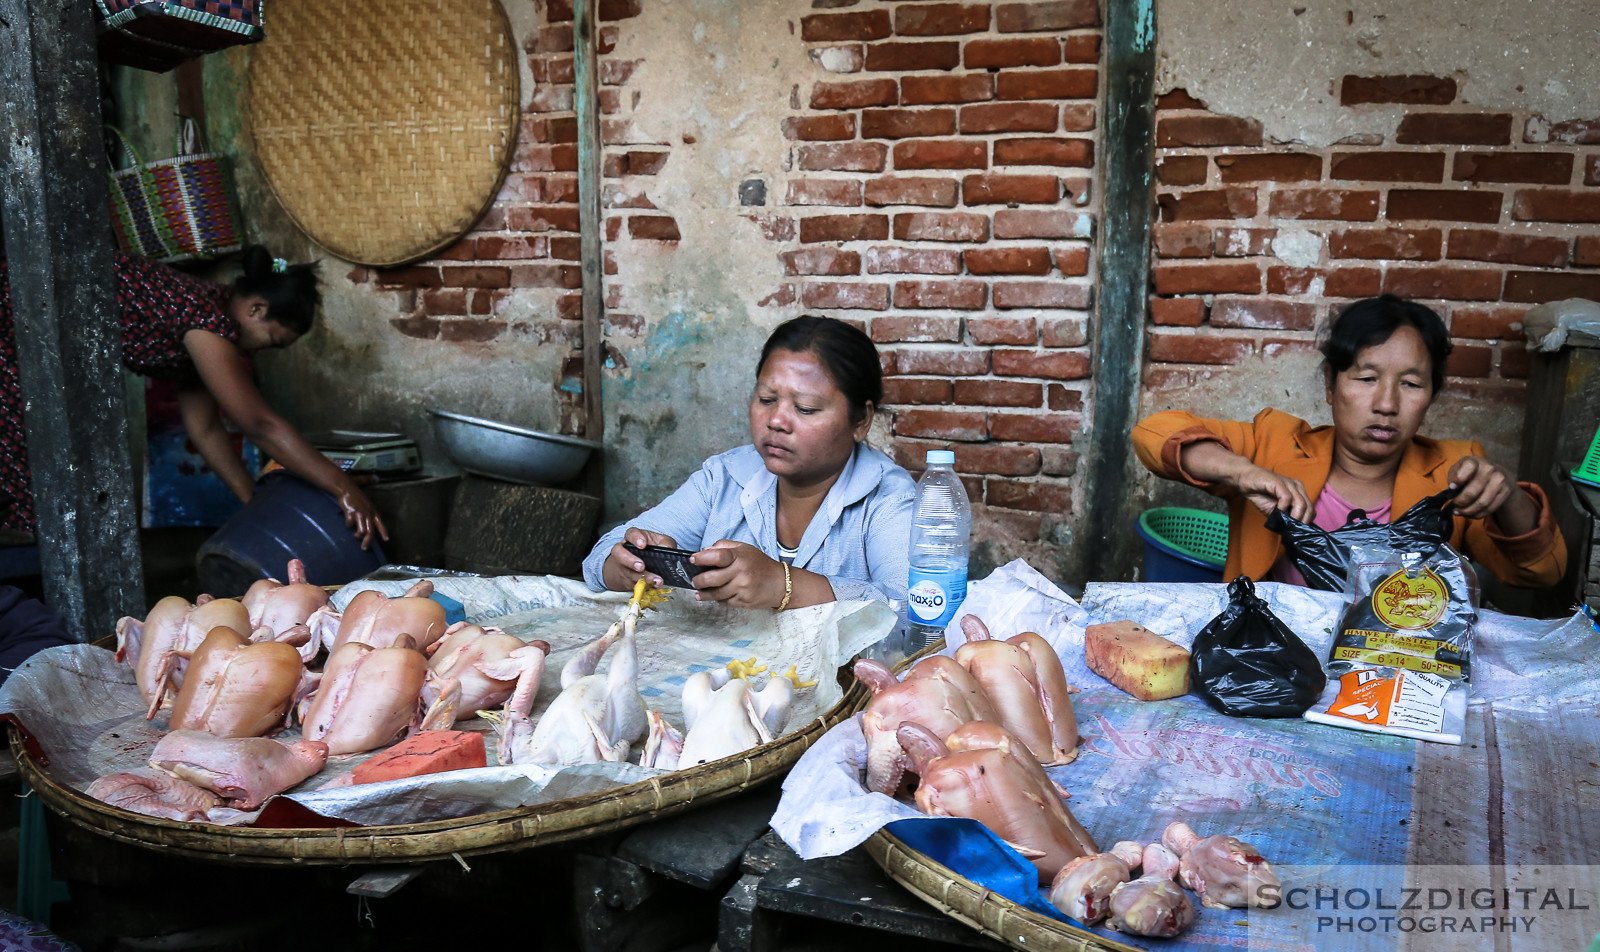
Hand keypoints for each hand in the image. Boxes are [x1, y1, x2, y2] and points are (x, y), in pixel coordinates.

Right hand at [336, 486, 388, 550]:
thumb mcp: (367, 499)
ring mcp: (360, 513)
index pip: (381, 523)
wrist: (346, 487)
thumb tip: (374, 481)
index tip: (386, 539)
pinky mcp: (350, 513)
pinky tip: (348, 524)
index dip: (383, 532)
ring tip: (356, 536)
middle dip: (368, 541)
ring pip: (361, 531)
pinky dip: (348, 526)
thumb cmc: (356, 493)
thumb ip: (370, 502)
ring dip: (358, 535)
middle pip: (371, 532)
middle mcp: (368, 513)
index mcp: (373, 510)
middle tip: (364, 548)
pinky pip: (350, 524)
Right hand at [602, 527, 678, 590]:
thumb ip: (665, 543)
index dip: (635, 538)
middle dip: (630, 561)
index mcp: (633, 538)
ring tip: (654, 580)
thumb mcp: (661, 542)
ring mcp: (624, 567)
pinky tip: (653, 586)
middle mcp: (624, 551)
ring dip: (642, 577)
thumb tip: (667, 549)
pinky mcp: (627, 580)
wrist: (640, 565)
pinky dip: (645, 586)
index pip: (630, 534)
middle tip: (641, 566)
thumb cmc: (650, 550)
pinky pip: (633, 584)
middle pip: (620, 554)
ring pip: (628, 572)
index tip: (642, 545)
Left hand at [690, 540, 784, 608]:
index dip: (702, 558)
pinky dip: (719, 600)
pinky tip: (716, 597)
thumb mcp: (745, 549)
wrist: (781, 583)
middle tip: (694, 581)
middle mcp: (742, 572)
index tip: (692, 560)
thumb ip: (724, 546)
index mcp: (740, 557)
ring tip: (699, 593)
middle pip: (712, 578)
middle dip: (698, 581)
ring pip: (717, 594)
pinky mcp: (745, 601)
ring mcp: (743, 589)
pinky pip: (726, 602)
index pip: (717, 556)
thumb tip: (704, 551)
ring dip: (704, 594)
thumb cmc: (760, 564)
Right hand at [1180, 441, 1308, 519]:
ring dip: (1295, 517)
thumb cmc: (1259, 492)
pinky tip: (1276, 511)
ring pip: (1301, 504)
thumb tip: (1291, 530)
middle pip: (1309, 508)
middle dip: (1302, 522)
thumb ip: (1284, 516)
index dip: (1306, 521)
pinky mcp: (1279, 482)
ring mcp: (1289, 484)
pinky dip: (1283, 508)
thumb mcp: (1274, 509)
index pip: (1311, 509)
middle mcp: (1297, 486)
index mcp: (1298, 492)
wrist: (1244, 479)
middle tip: (1293, 530)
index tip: (1297, 531)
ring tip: (1287, 524)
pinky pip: (1287, 498)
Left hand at [1447, 456, 1535, 531]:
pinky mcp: (1506, 492)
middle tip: (1454, 506)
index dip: (1458, 479)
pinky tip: (1469, 514)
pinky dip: (1477, 514)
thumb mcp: (1460, 468)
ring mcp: (1499, 480)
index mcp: (1475, 461)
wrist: (1498, 473)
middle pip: (1472, 492)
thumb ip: (1453, 476)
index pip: (1468, 467)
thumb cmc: (1473, 472)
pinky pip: (1490, 508)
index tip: (1452, 488)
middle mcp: (1489, 469)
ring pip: (1482, 503)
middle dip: (1460, 502)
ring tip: (1459, 512)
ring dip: (1468, 511)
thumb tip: (1452, 487)